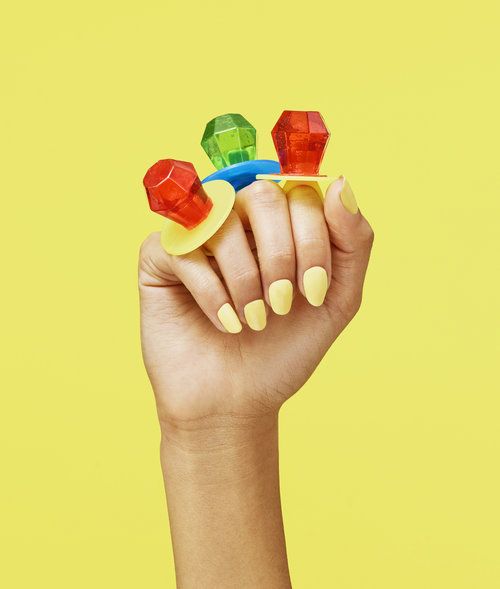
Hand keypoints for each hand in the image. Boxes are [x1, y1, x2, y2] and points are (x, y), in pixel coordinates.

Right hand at [139, 177, 373, 426]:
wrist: (237, 401)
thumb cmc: (284, 349)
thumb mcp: (338, 299)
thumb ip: (352, 241)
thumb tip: (340, 182)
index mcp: (279, 224)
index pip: (300, 192)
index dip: (313, 239)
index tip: (315, 292)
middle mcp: (237, 220)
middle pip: (262, 196)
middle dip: (281, 255)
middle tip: (282, 304)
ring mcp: (197, 235)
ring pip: (223, 219)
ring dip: (247, 279)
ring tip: (254, 320)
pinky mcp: (161, 256)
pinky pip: (185, 249)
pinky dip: (212, 292)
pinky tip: (224, 324)